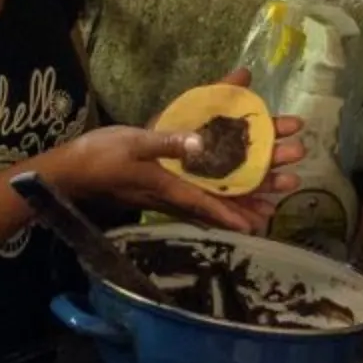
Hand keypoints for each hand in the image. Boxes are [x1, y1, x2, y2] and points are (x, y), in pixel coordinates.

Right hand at [37, 119, 302, 233]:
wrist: (70, 172)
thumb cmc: (98, 158)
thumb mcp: (133, 143)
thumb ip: (167, 141)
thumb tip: (201, 141)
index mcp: (168, 186)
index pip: (208, 203)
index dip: (236, 213)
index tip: (263, 221)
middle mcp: (174, 194)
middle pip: (222, 198)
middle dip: (258, 190)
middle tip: (292, 179)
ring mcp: (170, 192)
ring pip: (216, 195)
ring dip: (247, 191)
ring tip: (279, 186)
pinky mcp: (163, 185)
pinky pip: (201, 188)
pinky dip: (224, 188)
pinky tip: (240, 185)